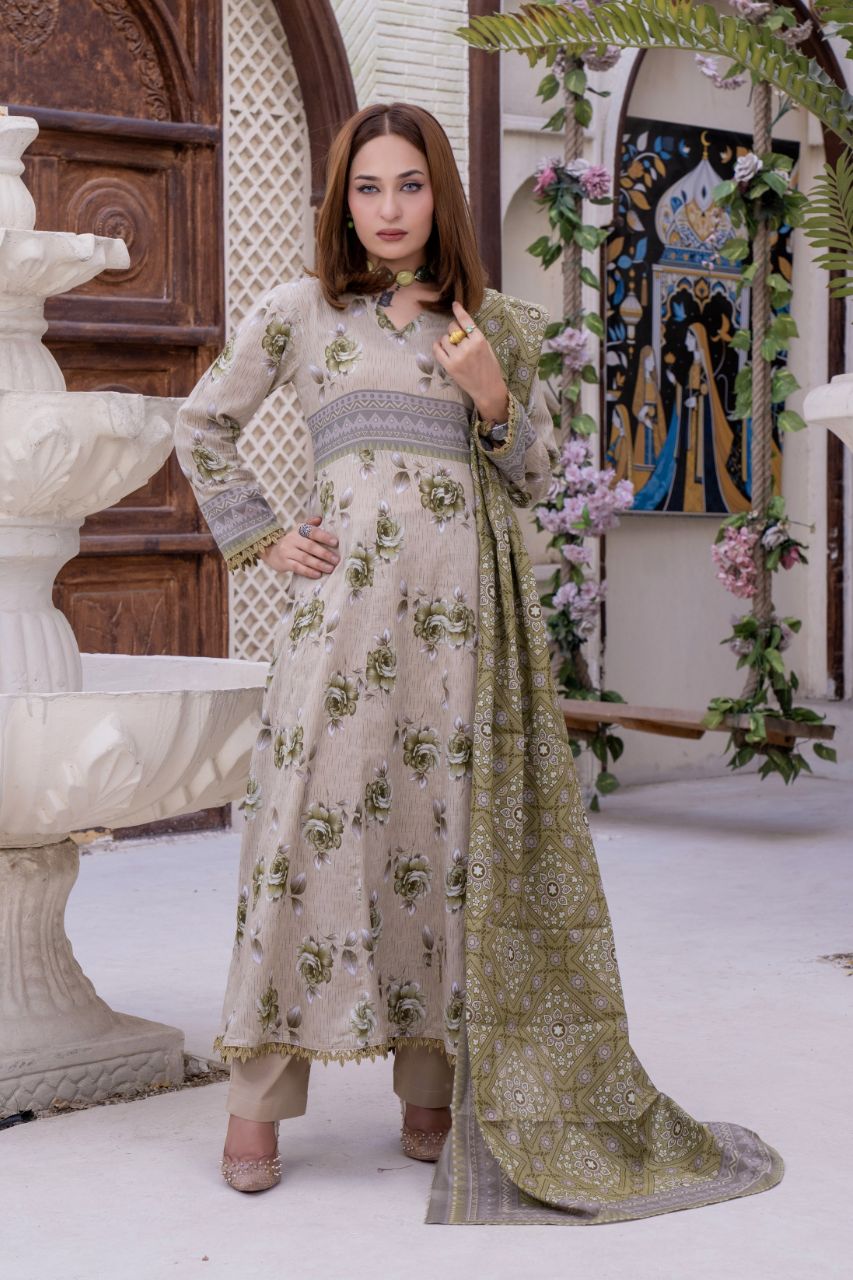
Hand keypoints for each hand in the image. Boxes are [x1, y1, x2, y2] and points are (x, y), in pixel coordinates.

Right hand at [260, 516, 339, 577]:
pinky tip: (317, 574)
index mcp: (299, 530)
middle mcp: (292, 539)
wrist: (272, 551)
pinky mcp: (285, 563)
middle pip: (310, 546)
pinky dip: (308, 571)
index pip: (312, 532)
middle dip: (324, 554)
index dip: (324, 536)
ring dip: (319, 564)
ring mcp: (287, 551)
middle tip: (336, 560)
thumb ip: (310, 525)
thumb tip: (320, 518)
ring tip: (330, 568)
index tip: (336, 542)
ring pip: (305, 558)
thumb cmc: (293, 542)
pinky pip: (298, 568)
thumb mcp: (300, 531)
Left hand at [433, 300, 508, 422]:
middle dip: (453, 330)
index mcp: (480, 340)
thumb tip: (461, 325)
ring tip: (453, 347)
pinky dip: (437, 346)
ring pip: (444, 339)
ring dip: (447, 340)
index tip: (454, 304)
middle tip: (457, 337)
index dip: (459, 311)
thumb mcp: (487, 348)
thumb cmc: (490, 368)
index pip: (466, 321)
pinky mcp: (449, 366)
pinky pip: (437, 350)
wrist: (488, 389)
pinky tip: (441, 346)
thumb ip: (475, 337)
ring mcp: (457, 357)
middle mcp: (468, 347)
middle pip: (452, 328)